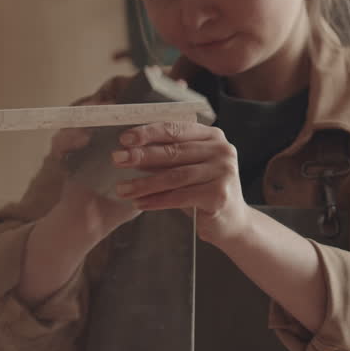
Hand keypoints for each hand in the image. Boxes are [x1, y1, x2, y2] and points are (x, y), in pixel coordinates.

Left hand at [111, 121, 248, 244]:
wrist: (232, 221)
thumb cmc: (204, 190)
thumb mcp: (188, 168)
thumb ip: (168, 157)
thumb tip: (131, 151)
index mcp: (213, 136)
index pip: (177, 129)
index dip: (149, 133)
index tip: (125, 138)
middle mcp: (222, 150)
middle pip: (174, 151)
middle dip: (142, 156)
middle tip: (117, 159)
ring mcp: (223, 172)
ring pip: (174, 176)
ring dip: (144, 183)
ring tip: (122, 189)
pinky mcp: (219, 195)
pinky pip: (180, 197)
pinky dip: (157, 200)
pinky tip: (140, 203)